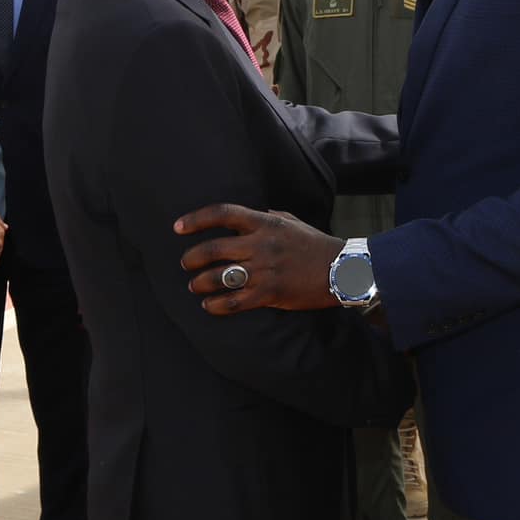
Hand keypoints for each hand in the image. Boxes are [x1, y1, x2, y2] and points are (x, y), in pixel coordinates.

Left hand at [174, 204, 343, 314]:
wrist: (342, 269)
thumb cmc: (315, 244)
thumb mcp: (291, 221)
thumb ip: (265, 217)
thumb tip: (242, 218)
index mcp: (265, 223)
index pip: (223, 213)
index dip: (196, 219)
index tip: (178, 227)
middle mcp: (261, 245)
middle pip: (212, 248)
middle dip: (191, 257)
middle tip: (185, 263)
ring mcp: (264, 270)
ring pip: (218, 277)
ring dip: (200, 282)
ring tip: (195, 285)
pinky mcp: (270, 293)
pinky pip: (234, 301)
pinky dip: (216, 305)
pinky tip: (209, 305)